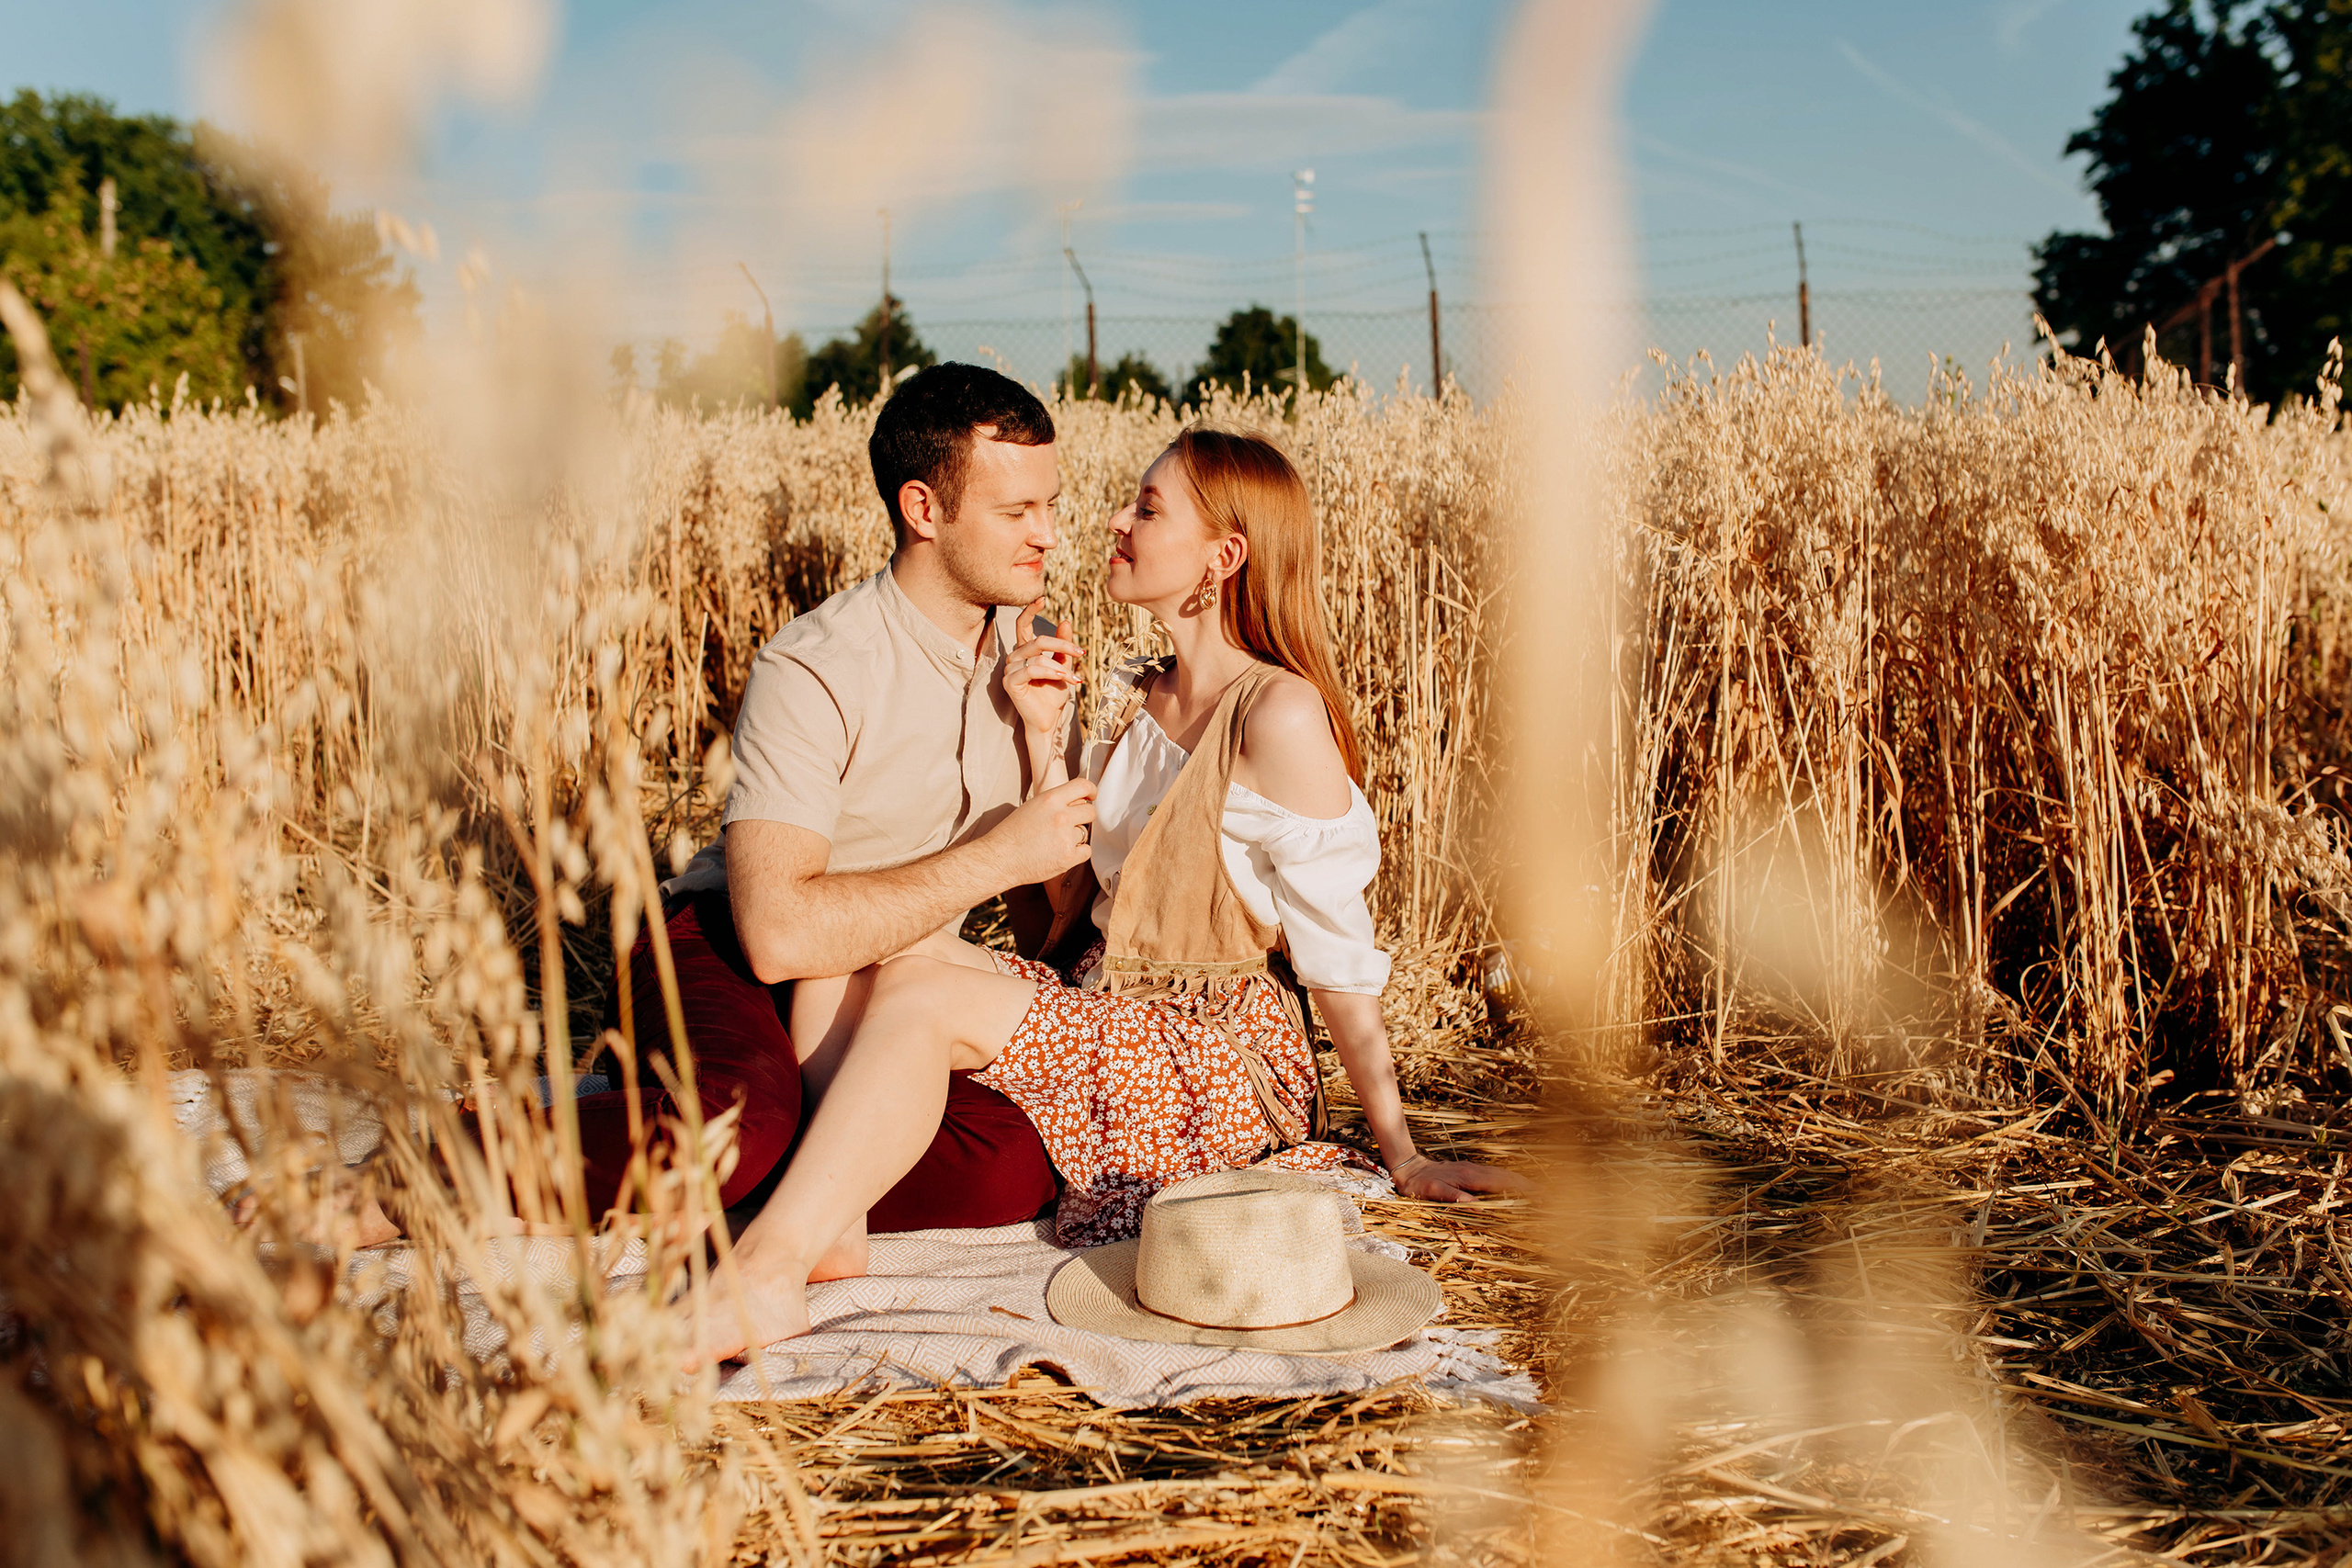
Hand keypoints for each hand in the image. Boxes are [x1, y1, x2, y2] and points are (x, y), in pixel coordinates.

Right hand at [986, 776, 1096, 886]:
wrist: (1000, 858)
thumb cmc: (1012, 833)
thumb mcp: (1033, 806)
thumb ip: (1056, 802)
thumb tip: (1079, 801)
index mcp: (1051, 799)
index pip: (1083, 786)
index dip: (1091, 791)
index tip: (1091, 796)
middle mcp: (1061, 816)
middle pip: (1090, 811)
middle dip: (1084, 816)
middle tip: (1071, 823)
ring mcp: (1066, 837)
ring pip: (1085, 833)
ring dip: (1074, 837)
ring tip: (1054, 842)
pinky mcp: (1069, 857)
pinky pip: (1086, 851)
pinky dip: (1077, 853)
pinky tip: (1060, 853)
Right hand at [1005, 600, 1083, 740]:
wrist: (1049, 720)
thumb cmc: (1053, 694)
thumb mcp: (1063, 666)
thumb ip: (1063, 646)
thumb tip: (1066, 621)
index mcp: (1025, 651)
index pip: (1022, 625)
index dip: (1029, 610)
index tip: (1042, 598)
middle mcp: (1015, 657)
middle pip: (1037, 640)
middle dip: (1062, 645)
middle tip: (1080, 652)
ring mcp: (1010, 670)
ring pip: (1037, 656)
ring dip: (1059, 667)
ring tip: (1074, 679)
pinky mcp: (1010, 683)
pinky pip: (1031, 670)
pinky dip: (1050, 673)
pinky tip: (1063, 679)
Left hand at [1389, 1153, 1529, 1202]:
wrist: (1409, 1168)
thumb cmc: (1420, 1184)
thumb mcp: (1433, 1192)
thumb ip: (1454, 1197)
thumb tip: (1475, 1206)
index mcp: (1470, 1177)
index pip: (1503, 1183)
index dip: (1522, 1189)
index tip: (1540, 1195)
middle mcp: (1475, 1171)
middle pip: (1508, 1177)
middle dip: (1528, 1185)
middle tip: (1548, 1195)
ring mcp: (1474, 1169)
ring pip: (1502, 1175)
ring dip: (1520, 1182)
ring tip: (1538, 1191)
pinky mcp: (1470, 1171)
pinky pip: (1495, 1175)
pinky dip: (1508, 1180)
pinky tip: (1513, 1186)